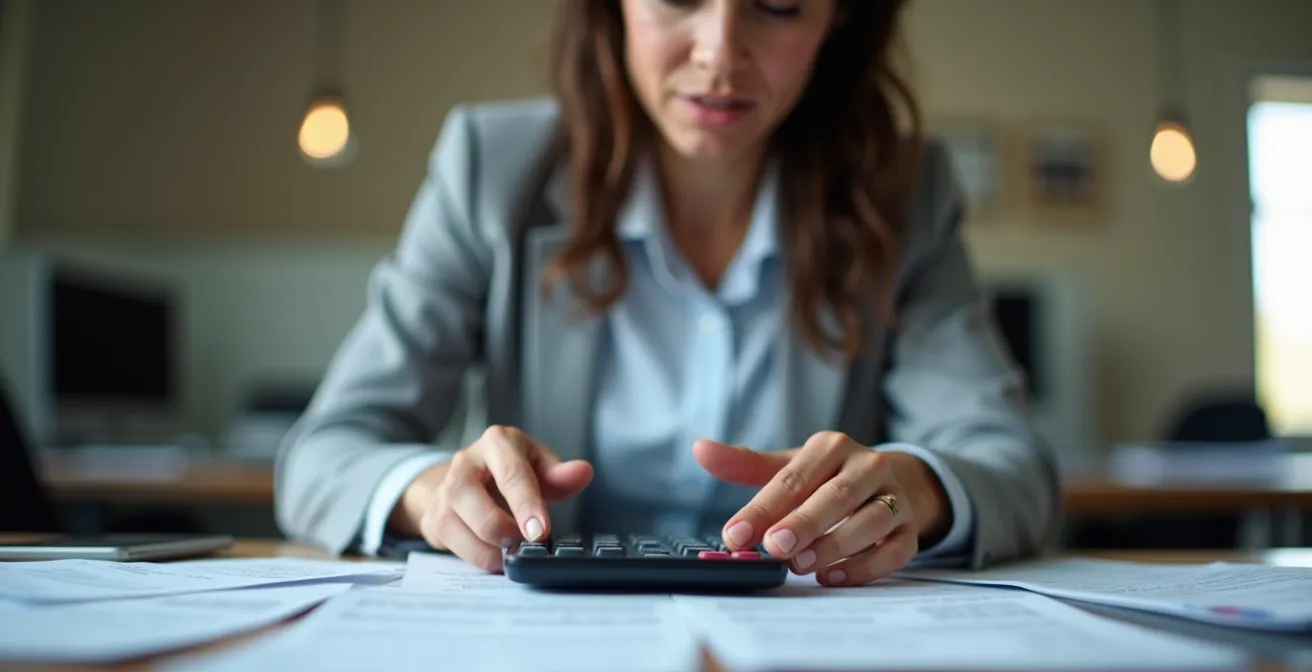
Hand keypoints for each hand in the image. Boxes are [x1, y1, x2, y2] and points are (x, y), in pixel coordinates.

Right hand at [393, 426, 592, 571]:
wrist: (470, 479)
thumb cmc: (513, 470)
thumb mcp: (540, 466)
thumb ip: (561, 474)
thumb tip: (583, 472)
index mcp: (497, 443)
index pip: (511, 474)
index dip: (526, 505)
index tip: (540, 531)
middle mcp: (465, 462)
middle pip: (475, 500)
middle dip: (505, 530)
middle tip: (528, 544)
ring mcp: (446, 490)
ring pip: (459, 525)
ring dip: (490, 548)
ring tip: (514, 552)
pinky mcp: (436, 517)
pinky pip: (454, 545)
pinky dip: (479, 558)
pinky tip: (497, 558)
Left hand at [694, 432, 950, 586]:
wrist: (896, 482)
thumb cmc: (830, 478)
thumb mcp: (791, 465)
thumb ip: (745, 464)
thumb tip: (700, 449)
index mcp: (832, 446)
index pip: (792, 478)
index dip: (762, 509)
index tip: (733, 535)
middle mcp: (868, 467)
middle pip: (836, 495)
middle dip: (803, 523)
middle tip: (774, 547)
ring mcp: (894, 498)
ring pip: (869, 521)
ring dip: (834, 545)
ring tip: (802, 565)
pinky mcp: (910, 530)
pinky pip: (892, 551)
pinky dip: (864, 567)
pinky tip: (832, 578)